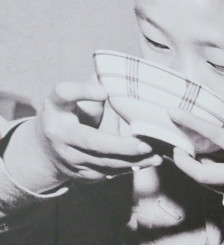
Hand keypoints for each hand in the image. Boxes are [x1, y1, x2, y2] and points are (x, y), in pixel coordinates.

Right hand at [14, 81, 159, 183]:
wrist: (47, 153)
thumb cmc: (70, 117)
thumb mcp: (74, 100)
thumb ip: (93, 88)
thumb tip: (119, 70)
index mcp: (56, 107)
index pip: (64, 94)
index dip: (83, 92)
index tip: (103, 91)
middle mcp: (59, 134)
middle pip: (91, 141)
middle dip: (120, 145)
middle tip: (146, 144)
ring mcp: (70, 157)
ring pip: (105, 162)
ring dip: (133, 160)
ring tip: (156, 155)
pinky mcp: (82, 174)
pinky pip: (110, 173)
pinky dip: (131, 167)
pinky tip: (150, 161)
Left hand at [169, 108, 223, 222]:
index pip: (216, 135)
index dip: (193, 123)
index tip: (173, 113)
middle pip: (201, 173)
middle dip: (183, 164)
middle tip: (176, 152)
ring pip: (208, 183)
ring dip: (198, 171)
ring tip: (192, 160)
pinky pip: (223, 190)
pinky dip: (219, 181)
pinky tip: (223, 176)